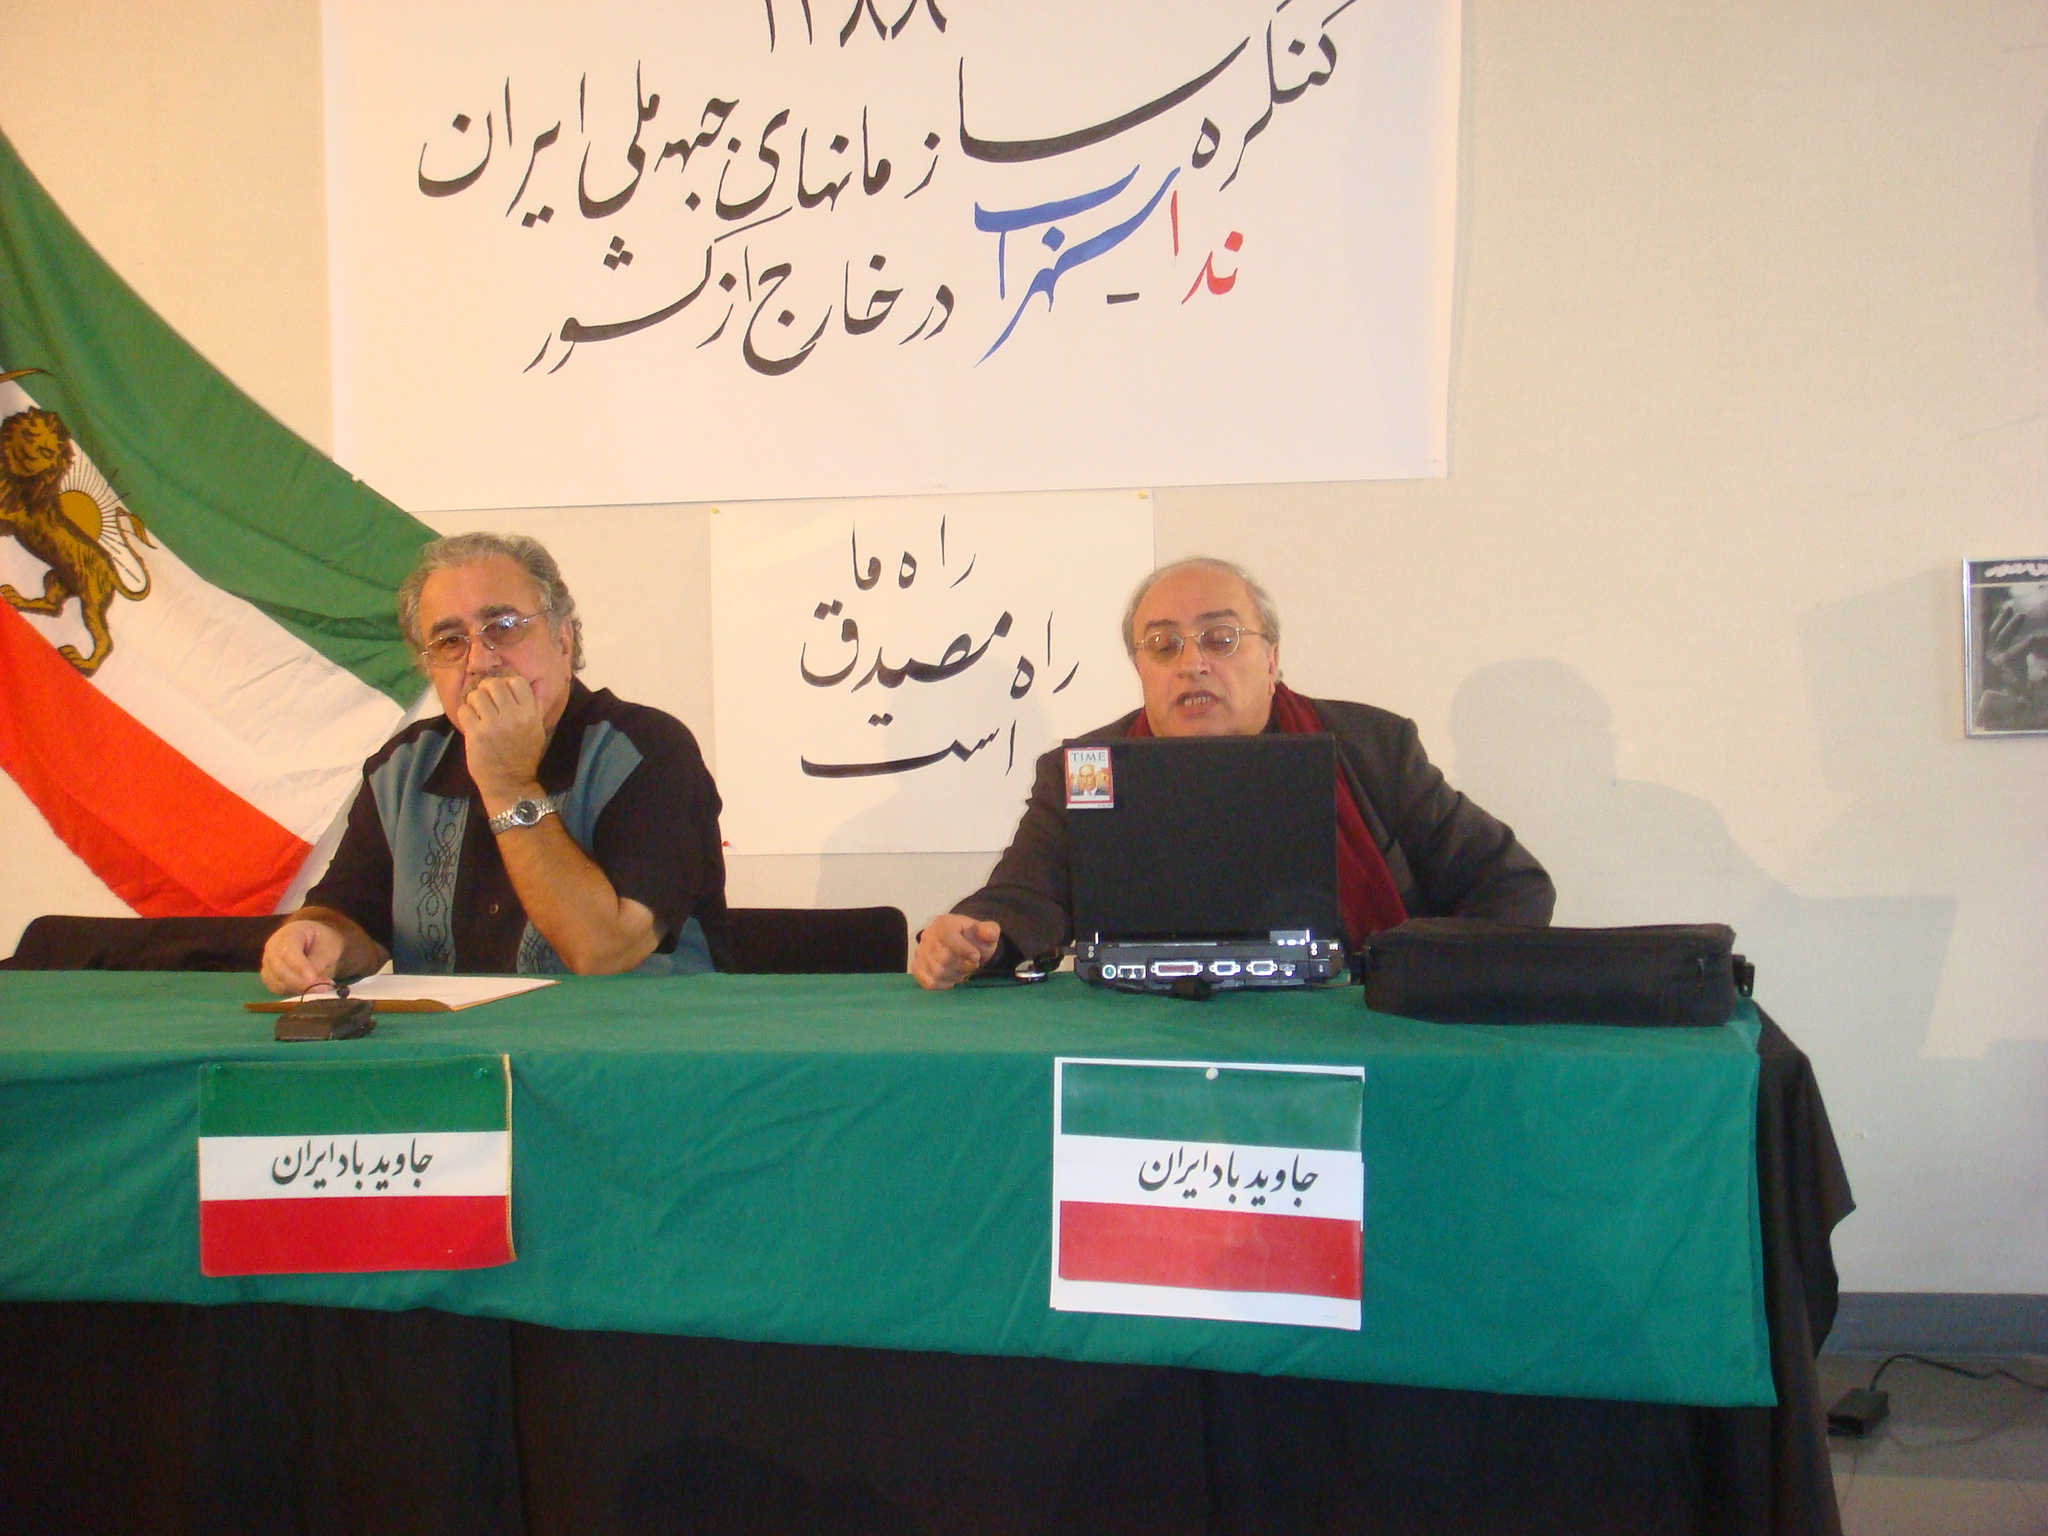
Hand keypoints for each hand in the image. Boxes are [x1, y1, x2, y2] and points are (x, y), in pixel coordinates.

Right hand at [261, 919, 344, 995]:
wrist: (318, 945)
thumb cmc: (324, 942)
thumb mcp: (328, 947)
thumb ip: (319, 962)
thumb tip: (311, 980)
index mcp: (288, 933)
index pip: (287, 951)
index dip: (299, 967)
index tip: (313, 978)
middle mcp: (272, 947)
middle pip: (279, 968)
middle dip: (301, 982)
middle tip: (323, 987)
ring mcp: (268, 962)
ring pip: (276, 981)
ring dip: (298, 989)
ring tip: (321, 988)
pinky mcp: (269, 977)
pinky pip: (276, 989)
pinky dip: (292, 992)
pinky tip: (309, 990)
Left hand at [457, 674, 547, 804]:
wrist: (510, 783)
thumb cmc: (524, 756)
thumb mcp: (538, 730)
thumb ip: (536, 707)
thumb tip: (536, 684)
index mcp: (530, 714)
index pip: (517, 681)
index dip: (506, 683)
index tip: (502, 694)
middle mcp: (513, 716)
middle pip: (494, 684)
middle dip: (486, 689)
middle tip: (485, 700)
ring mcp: (493, 725)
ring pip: (476, 695)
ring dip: (474, 702)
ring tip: (477, 712)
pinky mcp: (476, 734)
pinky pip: (464, 710)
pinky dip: (465, 715)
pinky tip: (471, 723)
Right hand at [912, 914, 1002, 989]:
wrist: (965, 946)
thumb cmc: (975, 939)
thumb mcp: (987, 932)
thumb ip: (990, 931)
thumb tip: (988, 933)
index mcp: (943, 923)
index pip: (948, 936)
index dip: (963, 949)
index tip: (976, 957)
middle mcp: (928, 935)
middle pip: (944, 958)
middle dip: (962, 965)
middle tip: (972, 966)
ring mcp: (920, 952)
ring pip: (936, 971)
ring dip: (954, 976)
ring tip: (962, 972)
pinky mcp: (917, 967)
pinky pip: (927, 981)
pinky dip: (942, 985)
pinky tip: (951, 981)